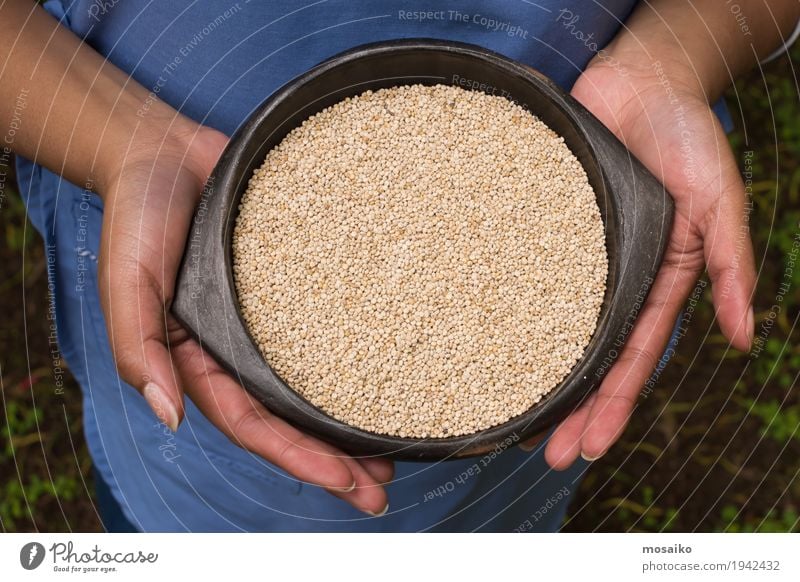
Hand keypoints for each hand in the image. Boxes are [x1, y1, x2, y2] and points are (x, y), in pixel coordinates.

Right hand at [97, 116, 391, 514]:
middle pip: (293, 416)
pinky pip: (331, 321)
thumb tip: (168, 417)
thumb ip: (139, 347)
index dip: (300, 458)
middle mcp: (241, 348)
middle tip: (383, 490)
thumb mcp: (128, 281)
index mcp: (202, 359)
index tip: (347, 484)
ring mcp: (271, 319)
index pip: (255, 425)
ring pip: (316, 380)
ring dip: (351, 419)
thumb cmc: (138, 215)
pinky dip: (361, 350)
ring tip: (395, 450)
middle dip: (336, 458)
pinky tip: (395, 364)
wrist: (164, 154)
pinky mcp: (298, 282)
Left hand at [533, 57, 755, 466]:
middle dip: (567, 408)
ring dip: (528, 370)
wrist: (643, 83)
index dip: (611, 406)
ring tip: (504, 415)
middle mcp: (608, 279)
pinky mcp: (536, 226)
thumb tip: (743, 337)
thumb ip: (731, 265)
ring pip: (543, 323)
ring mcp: (569, 257)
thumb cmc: (688, 137)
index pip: (630, 357)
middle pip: (583, 355)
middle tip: (541, 455)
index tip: (588, 448)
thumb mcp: (720, 201)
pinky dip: (496, 304)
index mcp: (654, 282)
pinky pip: (514, 271)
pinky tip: (472, 335)